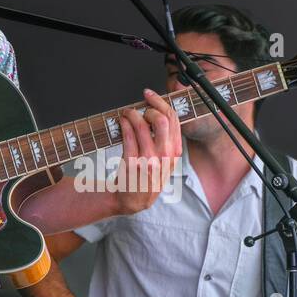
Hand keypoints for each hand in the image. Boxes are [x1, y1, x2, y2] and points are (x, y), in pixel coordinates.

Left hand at [112, 88, 181, 213]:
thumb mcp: (164, 163)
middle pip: (162, 119)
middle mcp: (164, 156)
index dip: (161, 103)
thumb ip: (167, 142)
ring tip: (126, 113)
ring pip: (143, 125)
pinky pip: (128, 135)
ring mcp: (149, 160)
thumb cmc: (146, 179)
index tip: (150, 96)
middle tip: (140, 108)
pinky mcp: (133, 163)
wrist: (132, 200)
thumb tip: (159, 113)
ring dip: (132, 114)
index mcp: (174, 153)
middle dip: (149, 107)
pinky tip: (121, 121)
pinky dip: (124, 123)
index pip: (173, 120)